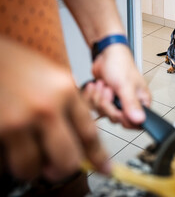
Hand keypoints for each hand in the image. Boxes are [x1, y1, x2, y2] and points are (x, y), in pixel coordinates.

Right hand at [0, 39, 109, 181]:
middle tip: (58, 167)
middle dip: (63, 168)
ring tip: (28, 153)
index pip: (89, 134)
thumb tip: (82, 142)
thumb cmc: (20, 65)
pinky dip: (6, 161)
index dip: (98, 157)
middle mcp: (45, 108)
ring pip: (32, 168)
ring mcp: (17, 121)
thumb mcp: (56, 79)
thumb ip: (70, 108)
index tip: (105, 169)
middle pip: (67, 159)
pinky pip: (3, 163)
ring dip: (32, 167)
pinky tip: (9, 146)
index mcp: (65, 92)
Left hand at [90, 44, 150, 127]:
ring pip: (103, 113)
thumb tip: (140, 120)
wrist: (106, 53)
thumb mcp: (125, 86)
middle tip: (109, 90)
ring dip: (98, 97)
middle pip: (116, 119)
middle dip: (107, 104)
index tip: (117, 109)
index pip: (135, 123)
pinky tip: (96, 85)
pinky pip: (94, 107)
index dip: (123, 118)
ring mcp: (116, 102)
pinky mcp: (104, 99)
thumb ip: (131, 104)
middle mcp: (129, 104)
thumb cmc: (120, 64)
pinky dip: (92, 95)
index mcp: (141, 102)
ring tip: (103, 84)